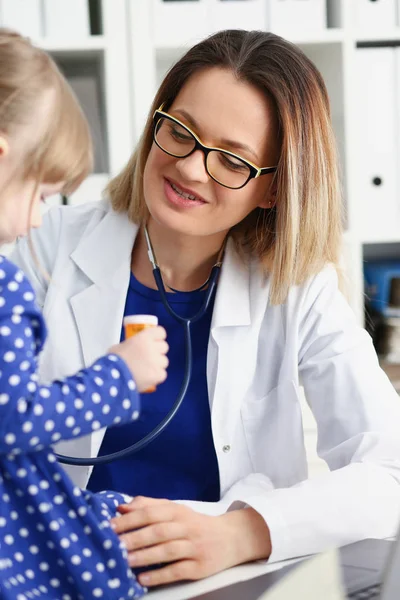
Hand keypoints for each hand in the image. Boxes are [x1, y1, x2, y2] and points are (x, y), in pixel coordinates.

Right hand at [109, 326, 167, 391]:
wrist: (112, 379)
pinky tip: (147, 377)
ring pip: (164, 361)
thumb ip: (130, 344)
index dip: (157, 337)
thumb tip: (132, 347)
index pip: (160, 332)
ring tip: (146, 369)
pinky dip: (156, 376)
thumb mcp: (119, 346)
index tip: (153, 340)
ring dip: (157, 364)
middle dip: (158, 351)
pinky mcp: (158, 375)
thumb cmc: (113, 362)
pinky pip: (162, 374)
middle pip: (164, 346)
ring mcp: (157, 362)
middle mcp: (152, 348)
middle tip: (149, 356)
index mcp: (143, 338)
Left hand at [110, 496, 271, 586]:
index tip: (110, 526)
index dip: (130, 519)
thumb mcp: (176, 510)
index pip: (151, 512)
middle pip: (158, 530)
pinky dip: (160, 575)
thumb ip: (149, 506)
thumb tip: (121, 507)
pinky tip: (144, 579)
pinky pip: (178, 570)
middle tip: (113, 545)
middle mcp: (186, 527)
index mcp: (178, 511)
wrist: (231, 538)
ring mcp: (195, 547)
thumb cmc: (196, 524)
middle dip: (134, 537)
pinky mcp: (200, 567)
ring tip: (124, 562)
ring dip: (145, 556)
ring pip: (168, 550)